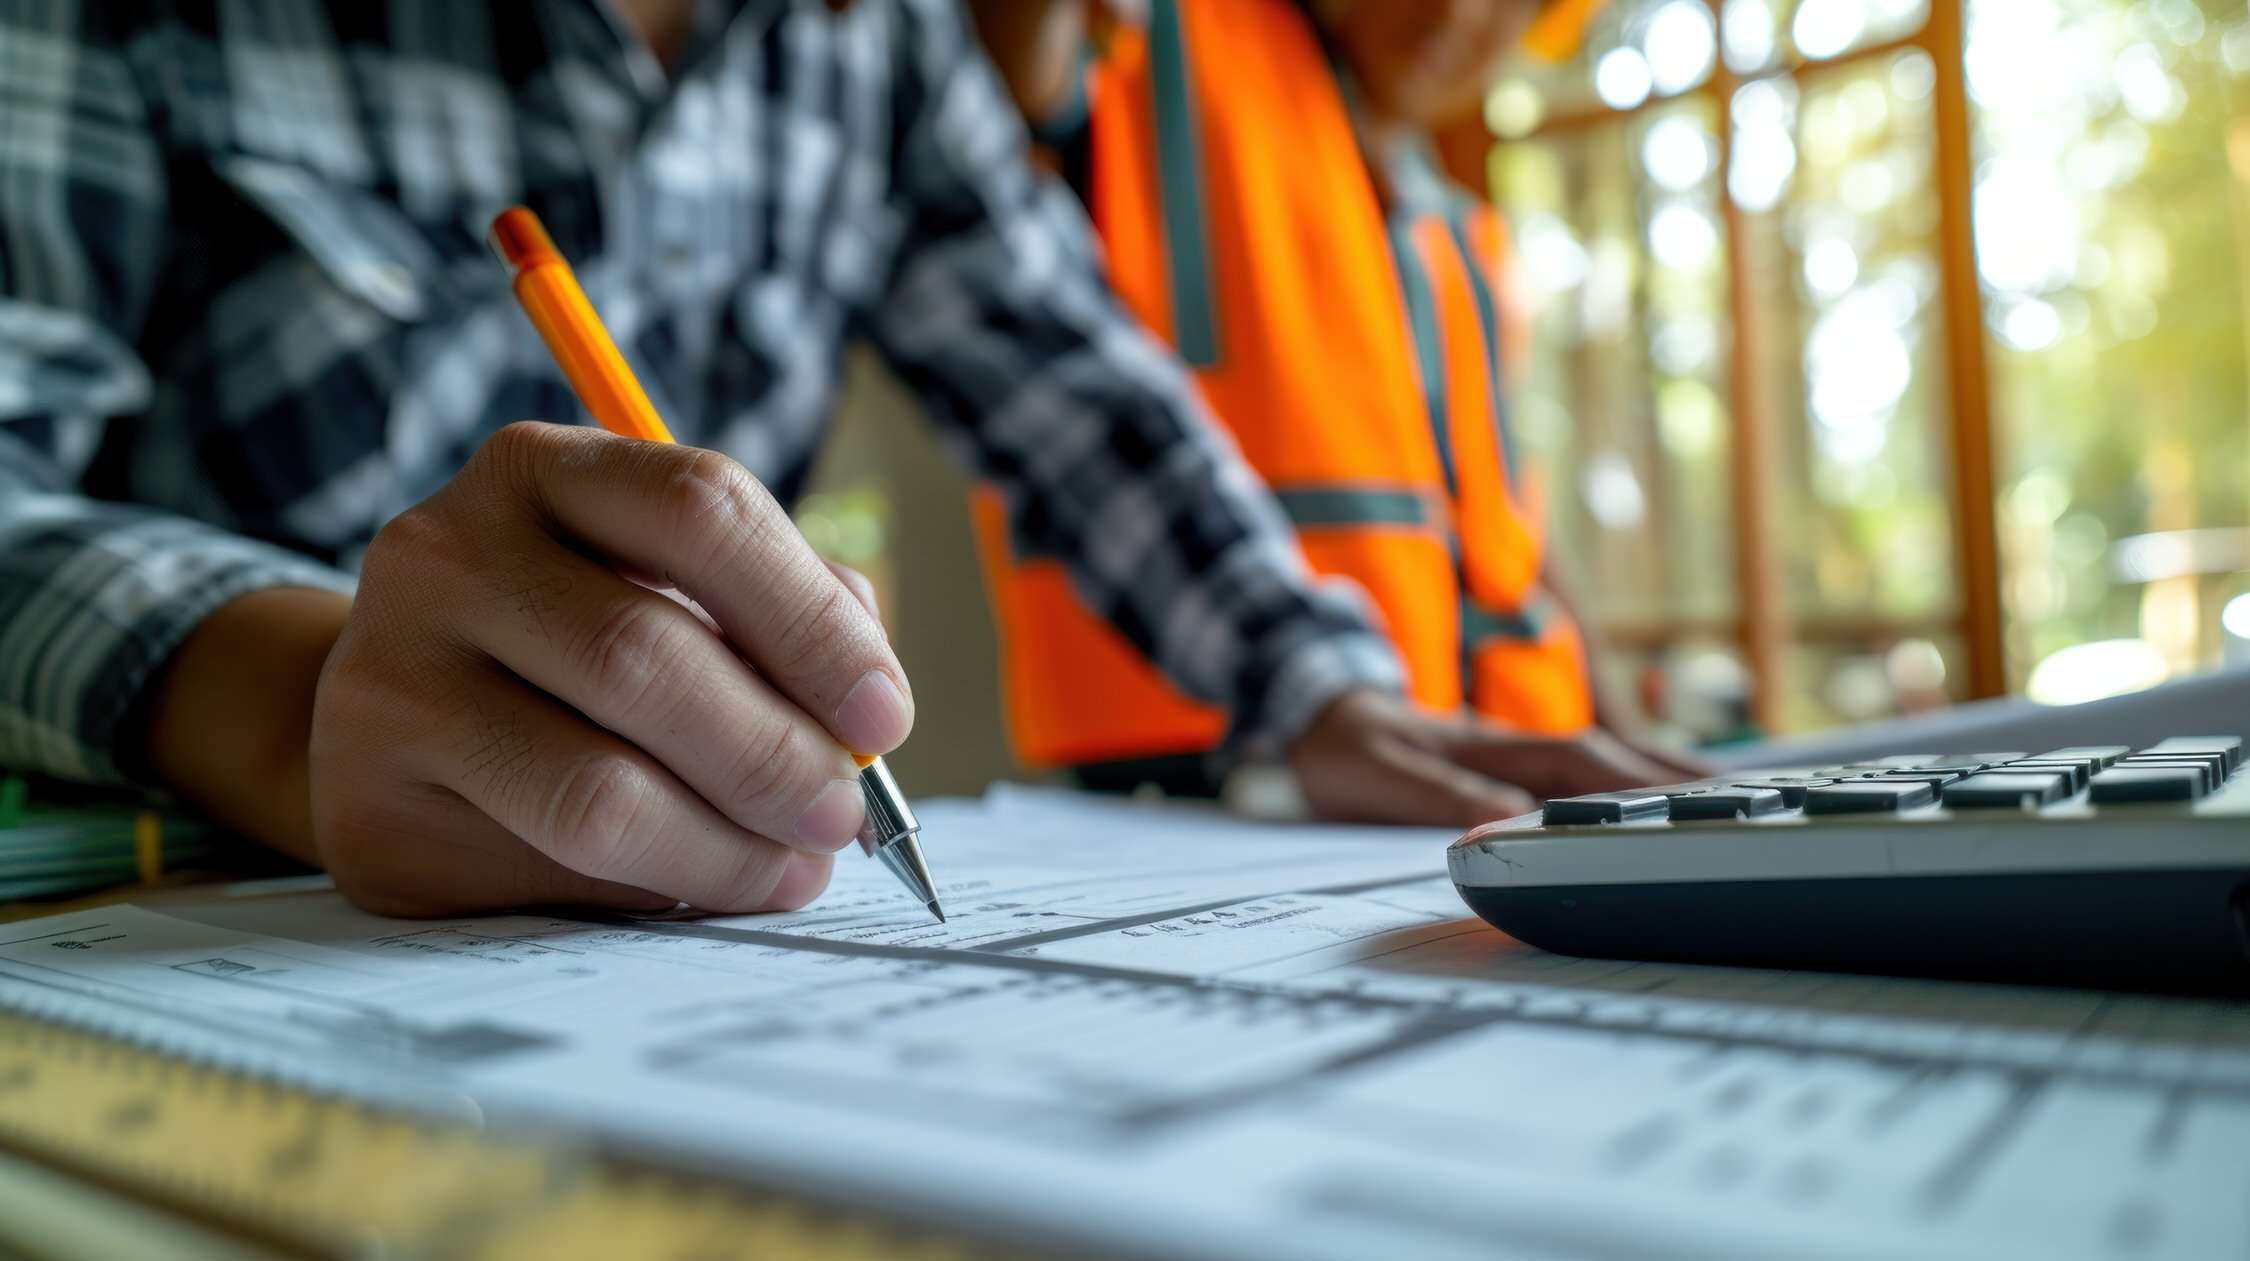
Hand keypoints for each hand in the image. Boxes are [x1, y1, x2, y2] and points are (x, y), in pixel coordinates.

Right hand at [159, 422, 912, 916]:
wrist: (392, 716)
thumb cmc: (574, 645)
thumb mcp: (670, 587)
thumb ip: (779, 617)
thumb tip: (867, 712)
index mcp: (539, 471)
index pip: (699, 510)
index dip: (810, 621)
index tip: (883, 716)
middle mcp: (443, 555)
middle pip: (645, 658)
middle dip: (776, 754)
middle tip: (844, 815)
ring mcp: (389, 681)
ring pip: (598, 791)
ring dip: (729, 846)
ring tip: (792, 866)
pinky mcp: (368, 808)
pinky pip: (548, 871)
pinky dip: (657, 888)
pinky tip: (699, 882)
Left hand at [1288, 690, 1703, 827]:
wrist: (1315, 711)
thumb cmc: (1347, 749)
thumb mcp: (1380, 777)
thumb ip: (1440, 795)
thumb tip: (1506, 819)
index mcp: (1496, 747)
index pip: (1581, 768)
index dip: (1634, 788)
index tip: (1689, 809)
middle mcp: (1519, 744)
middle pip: (1613, 759)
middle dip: (1674, 777)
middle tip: (1743, 799)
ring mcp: (1519, 750)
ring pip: (1606, 760)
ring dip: (1661, 775)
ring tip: (1725, 796)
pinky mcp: (1512, 762)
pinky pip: (1584, 770)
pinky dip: (1628, 779)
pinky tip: (1653, 795)